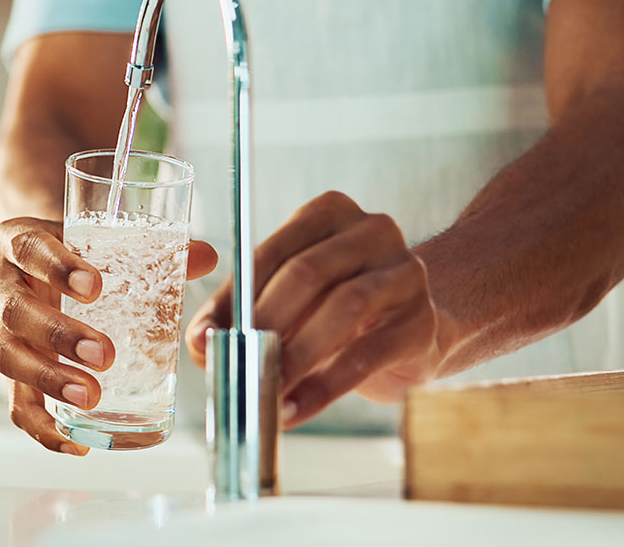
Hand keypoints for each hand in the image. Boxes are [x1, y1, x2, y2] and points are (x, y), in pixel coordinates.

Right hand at [0, 217, 216, 454]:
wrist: (36, 259)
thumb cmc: (73, 249)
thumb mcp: (101, 238)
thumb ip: (153, 248)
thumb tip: (205, 256)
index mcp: (18, 240)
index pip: (29, 247)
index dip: (56, 267)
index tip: (93, 287)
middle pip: (15, 311)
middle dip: (58, 336)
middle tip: (103, 354)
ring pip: (8, 357)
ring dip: (49, 379)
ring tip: (89, 396)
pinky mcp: (9, 367)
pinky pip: (16, 401)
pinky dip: (42, 425)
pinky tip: (74, 441)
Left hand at [184, 191, 447, 428]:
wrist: (417, 328)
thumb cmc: (339, 308)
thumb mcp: (293, 299)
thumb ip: (246, 313)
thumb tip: (201, 345)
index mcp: (328, 213)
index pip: (270, 251)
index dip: (231, 297)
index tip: (202, 338)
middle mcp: (372, 231)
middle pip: (307, 273)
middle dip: (264, 323)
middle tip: (233, 364)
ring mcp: (404, 274)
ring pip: (344, 309)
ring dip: (295, 356)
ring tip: (265, 391)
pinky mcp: (422, 322)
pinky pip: (367, 355)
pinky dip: (323, 387)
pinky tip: (295, 409)